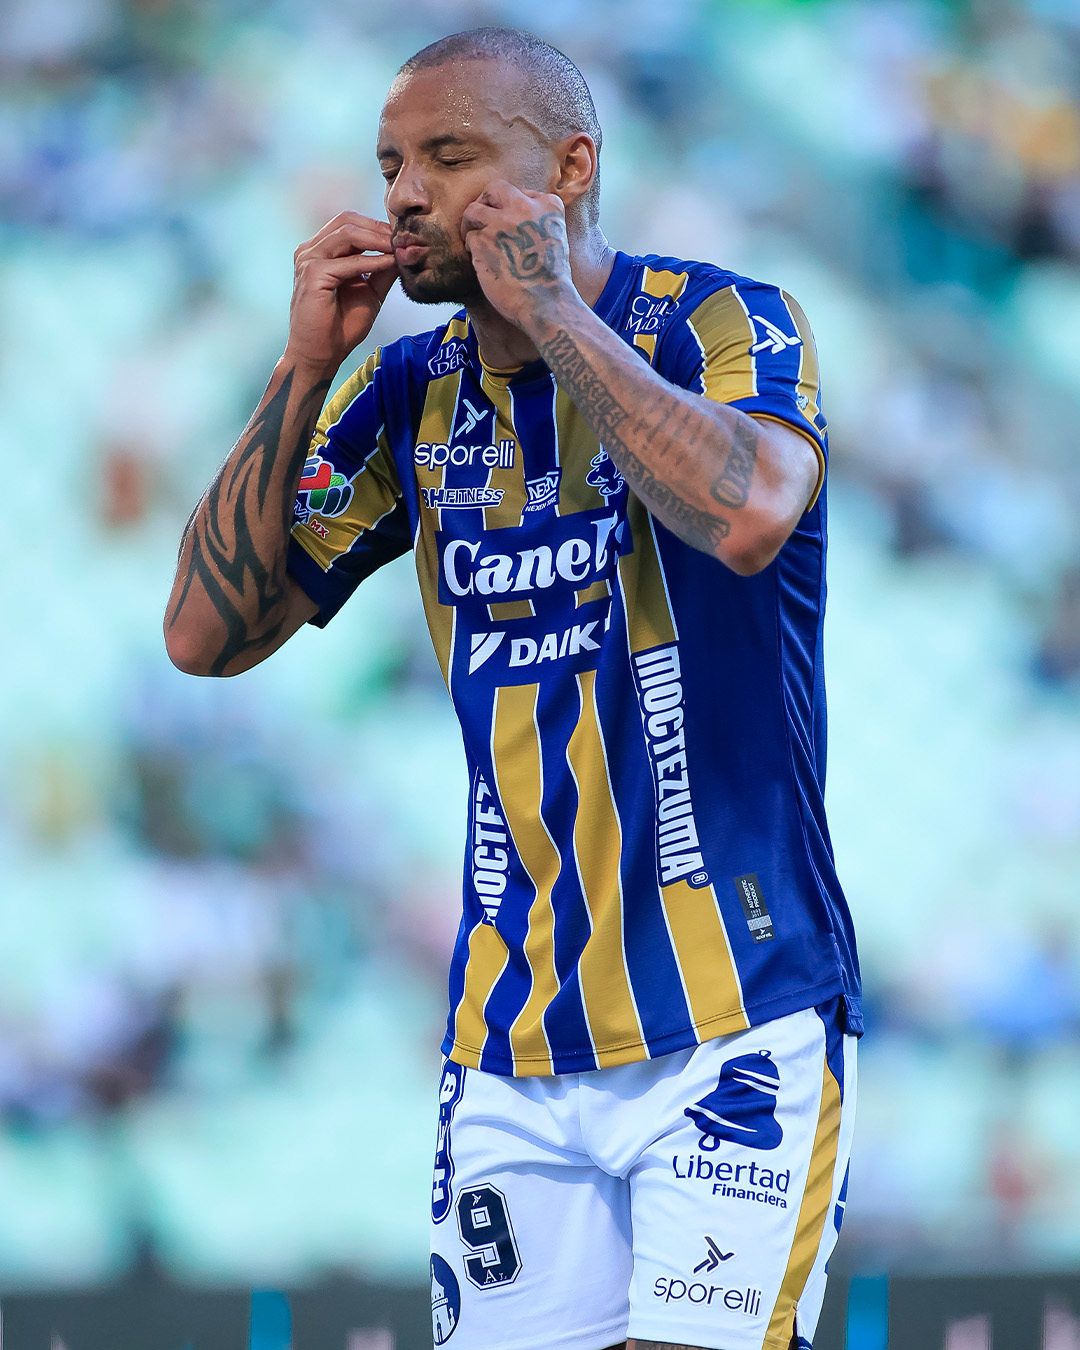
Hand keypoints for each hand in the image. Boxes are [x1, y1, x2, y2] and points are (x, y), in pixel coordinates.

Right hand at [284, 212, 398, 375]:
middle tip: (403, 238)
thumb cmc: (341, 327)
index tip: (402, 237)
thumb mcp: (369, 292)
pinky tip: (388, 263)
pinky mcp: (312, 273)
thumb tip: (403, 252)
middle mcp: (311, 250)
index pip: (350, 224)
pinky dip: (371, 261)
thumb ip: (382, 271)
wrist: (322, 353)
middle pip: (347, 221)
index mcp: (321, 251)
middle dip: (378, 228)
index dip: (377, 226)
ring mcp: (308, 259)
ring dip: (377, 239)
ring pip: (347, 233)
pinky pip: (348, 261)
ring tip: (398, 248)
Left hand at [460, 182, 573, 329]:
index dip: (509, 207)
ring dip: (471, 225)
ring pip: (474, 210)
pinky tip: (481, 261)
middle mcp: (524, 207)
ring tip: (474, 241)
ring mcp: (501, 223)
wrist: (547, 305)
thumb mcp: (555, 238)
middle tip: (482, 220)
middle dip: (485, 203)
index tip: (507, 222)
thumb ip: (537, 221)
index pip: (520, 192)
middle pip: (495, 189)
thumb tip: (513, 217)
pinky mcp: (483, 241)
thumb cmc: (551, 280)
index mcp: (548, 205)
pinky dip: (472, 249)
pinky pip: (470, 237)